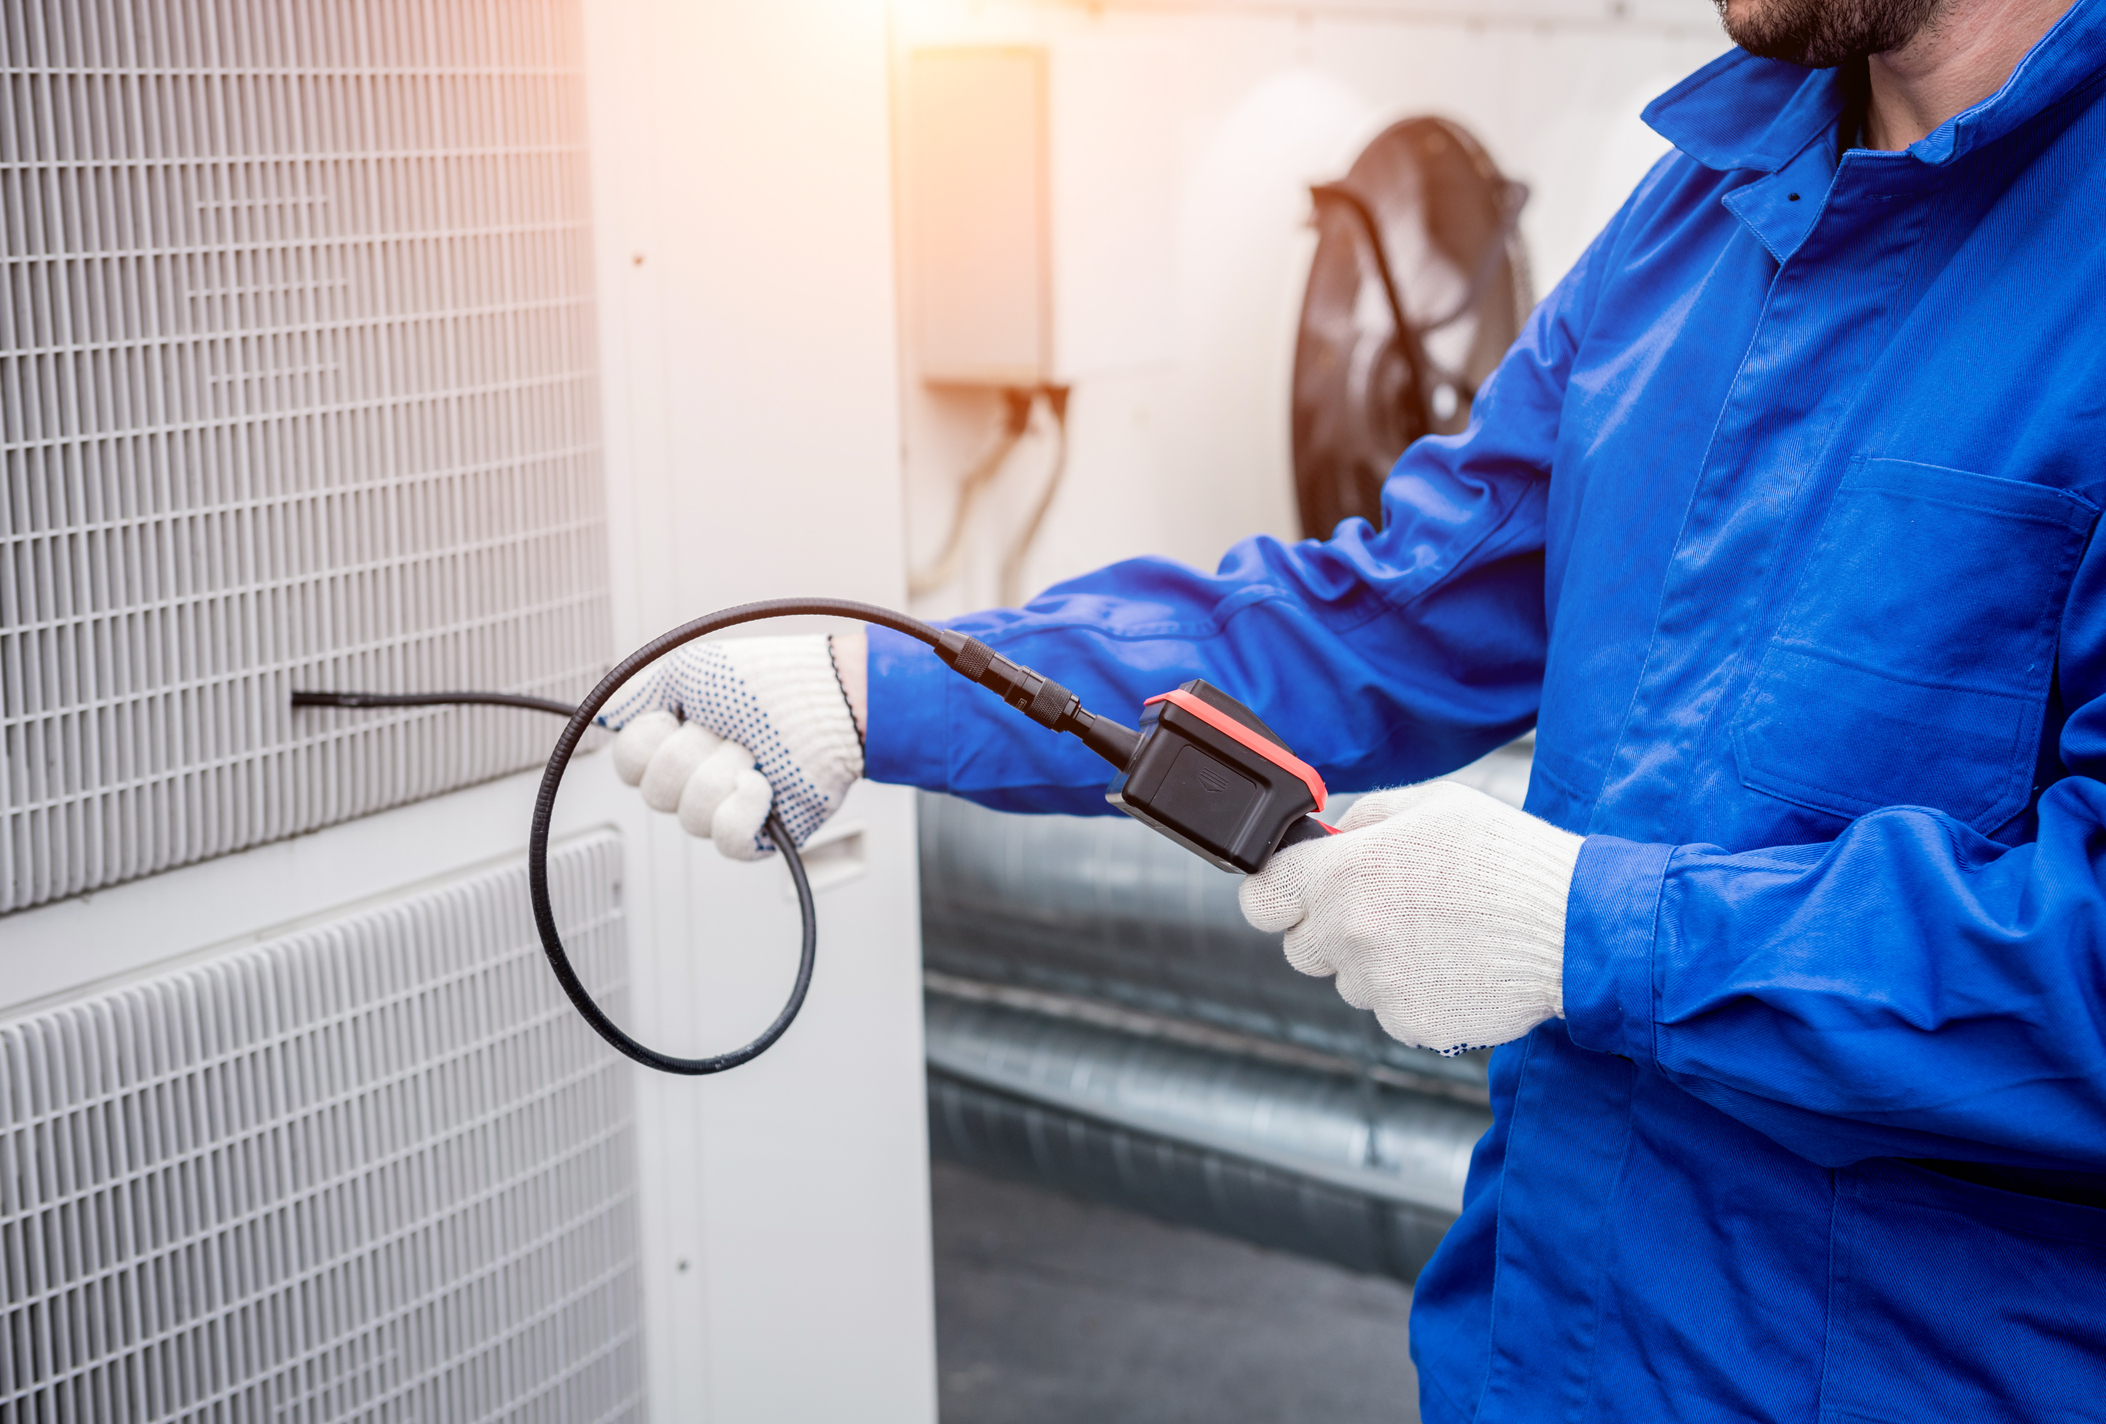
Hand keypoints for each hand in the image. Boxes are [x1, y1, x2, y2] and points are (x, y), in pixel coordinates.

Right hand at [598, 635, 863, 859]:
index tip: (679, 713)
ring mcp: (728, 808)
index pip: (627, 764)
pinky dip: (746, 808)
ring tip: (757, 751)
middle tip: (730, 729)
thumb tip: (605, 718)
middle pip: (655, 793)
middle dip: (694, 752)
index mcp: (678, 742)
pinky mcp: (761, 834)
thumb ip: (638, 697)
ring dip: (726, 772)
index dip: (649, 740)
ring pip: (691, 816)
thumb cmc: (769, 680)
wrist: (830, 699)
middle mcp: (698, 778)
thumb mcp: (688, 671)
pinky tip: (765, 785)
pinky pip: (728, 841)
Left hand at [1238, 782, 1582, 1054]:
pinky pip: (1390, 1009)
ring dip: (1375, 962)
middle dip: (1329, 929)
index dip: (1274, 894)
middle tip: (1386, 908)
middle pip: (1300, 946)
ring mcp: (1379, 987)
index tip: (1289, 894)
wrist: (1573, 927)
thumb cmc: (1507, 860)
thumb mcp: (1432, 804)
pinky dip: (1414, 992)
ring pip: (1348, 981)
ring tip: (1437, 933)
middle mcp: (1350, 934)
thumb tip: (1328, 836)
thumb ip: (1364, 818)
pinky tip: (1455, 964)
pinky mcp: (1410, 1024)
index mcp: (1344, 875)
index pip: (1260, 899)